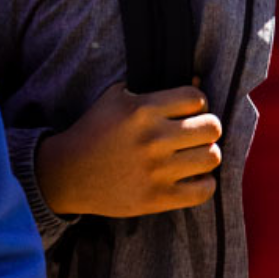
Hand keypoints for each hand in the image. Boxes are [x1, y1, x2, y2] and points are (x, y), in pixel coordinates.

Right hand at [36, 82, 221, 217]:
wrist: (66, 174)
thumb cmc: (95, 131)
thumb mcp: (116, 97)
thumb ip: (153, 88)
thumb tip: (199, 79)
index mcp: (142, 110)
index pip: (197, 98)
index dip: (198, 104)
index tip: (189, 112)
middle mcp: (152, 139)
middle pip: (212, 127)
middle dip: (207, 128)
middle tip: (196, 135)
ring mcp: (155, 170)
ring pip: (212, 157)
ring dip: (206, 155)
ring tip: (194, 156)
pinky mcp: (156, 198)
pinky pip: (203, 190)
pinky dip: (204, 184)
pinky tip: (192, 178)